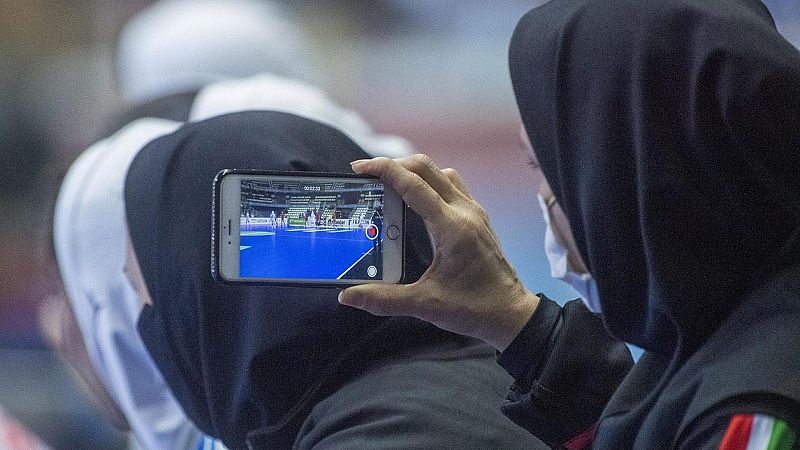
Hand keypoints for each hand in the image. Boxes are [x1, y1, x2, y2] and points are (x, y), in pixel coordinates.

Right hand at [339, 154, 539, 350]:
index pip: (414, 185)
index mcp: (452, 227)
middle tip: (367, 173)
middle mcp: (465, 212)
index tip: (360, 168)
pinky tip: (416, 198)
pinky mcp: (478, 218)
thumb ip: (384, 300)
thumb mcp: (425, 305)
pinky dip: (430, 182)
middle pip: (427, 168)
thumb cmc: (475, 309)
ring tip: (389, 182)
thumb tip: (348, 296)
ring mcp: (474, 212)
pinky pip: (452, 186)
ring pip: (441, 173)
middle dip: (394, 164)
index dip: (384, 170)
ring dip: (414, 170)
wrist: (511, 314)